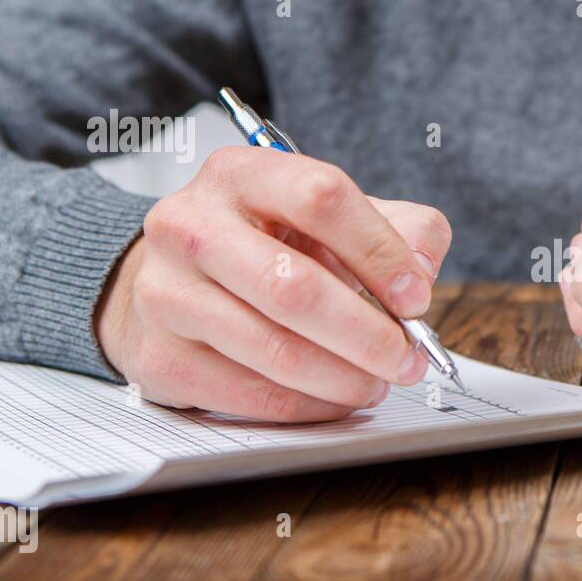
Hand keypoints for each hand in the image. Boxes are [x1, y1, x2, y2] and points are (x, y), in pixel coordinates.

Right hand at [95, 146, 450, 420]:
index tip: (416, 298)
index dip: (380, 252)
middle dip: (368, 335)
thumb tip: (421, 273)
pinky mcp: (159, 356)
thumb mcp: (331, 218)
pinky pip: (252, 395)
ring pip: (275, 350)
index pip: (321, 198)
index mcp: (241, 175)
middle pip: (294, 287)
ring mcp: (166, 293)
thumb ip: (397, 228)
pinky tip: (334, 398)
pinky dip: (310, 405)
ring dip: (344, 378)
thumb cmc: (266, 246)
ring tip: (376, 383)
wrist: (172, 280)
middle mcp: (191, 226)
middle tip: (407, 359)